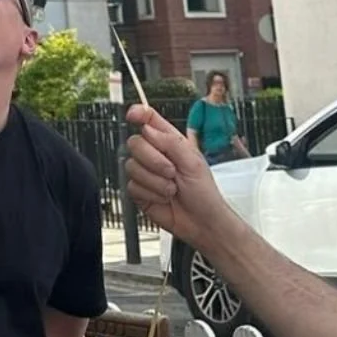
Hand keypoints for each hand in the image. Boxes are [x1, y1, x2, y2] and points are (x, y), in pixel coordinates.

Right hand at [124, 104, 236, 250]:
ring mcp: (145, 173)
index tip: (132, 115)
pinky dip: (151, 194)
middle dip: (154, 159)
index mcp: (169, 142)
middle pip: (135, 142)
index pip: (148, 120)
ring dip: (155, 181)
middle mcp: (154, 154)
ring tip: (171, 189)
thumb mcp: (193, 162)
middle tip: (172, 171)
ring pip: (132, 166)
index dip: (138, 113)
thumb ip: (171, 143)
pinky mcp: (139, 191)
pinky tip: (163, 198)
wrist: (202, 223)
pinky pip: (132, 186)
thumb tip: (148, 129)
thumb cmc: (204, 193)